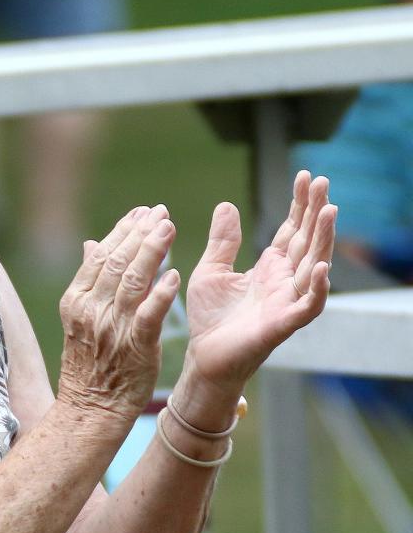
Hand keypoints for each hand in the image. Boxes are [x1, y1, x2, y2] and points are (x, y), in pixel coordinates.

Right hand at [57, 205, 180, 421]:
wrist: (90, 409)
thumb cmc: (89, 364)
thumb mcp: (79, 319)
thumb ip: (89, 280)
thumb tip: (90, 243)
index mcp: (76, 300)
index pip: (100, 255)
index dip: (122, 230)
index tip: (142, 211)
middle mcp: (92, 310)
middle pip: (117, 262)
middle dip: (140, 233)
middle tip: (161, 212)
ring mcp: (112, 329)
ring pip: (133, 282)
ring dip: (153, 252)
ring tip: (169, 229)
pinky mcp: (135, 348)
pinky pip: (149, 316)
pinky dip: (161, 295)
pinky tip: (174, 276)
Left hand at [184, 172, 335, 392]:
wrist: (204, 356)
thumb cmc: (210, 317)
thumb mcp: (211, 270)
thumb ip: (223, 241)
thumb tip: (226, 204)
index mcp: (270, 266)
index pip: (292, 229)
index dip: (300, 204)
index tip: (305, 176)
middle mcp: (285, 280)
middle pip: (307, 240)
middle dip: (316, 211)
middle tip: (322, 181)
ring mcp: (287, 301)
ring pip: (314, 265)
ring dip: (323, 239)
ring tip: (329, 210)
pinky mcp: (283, 324)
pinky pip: (308, 305)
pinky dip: (316, 287)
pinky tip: (320, 266)